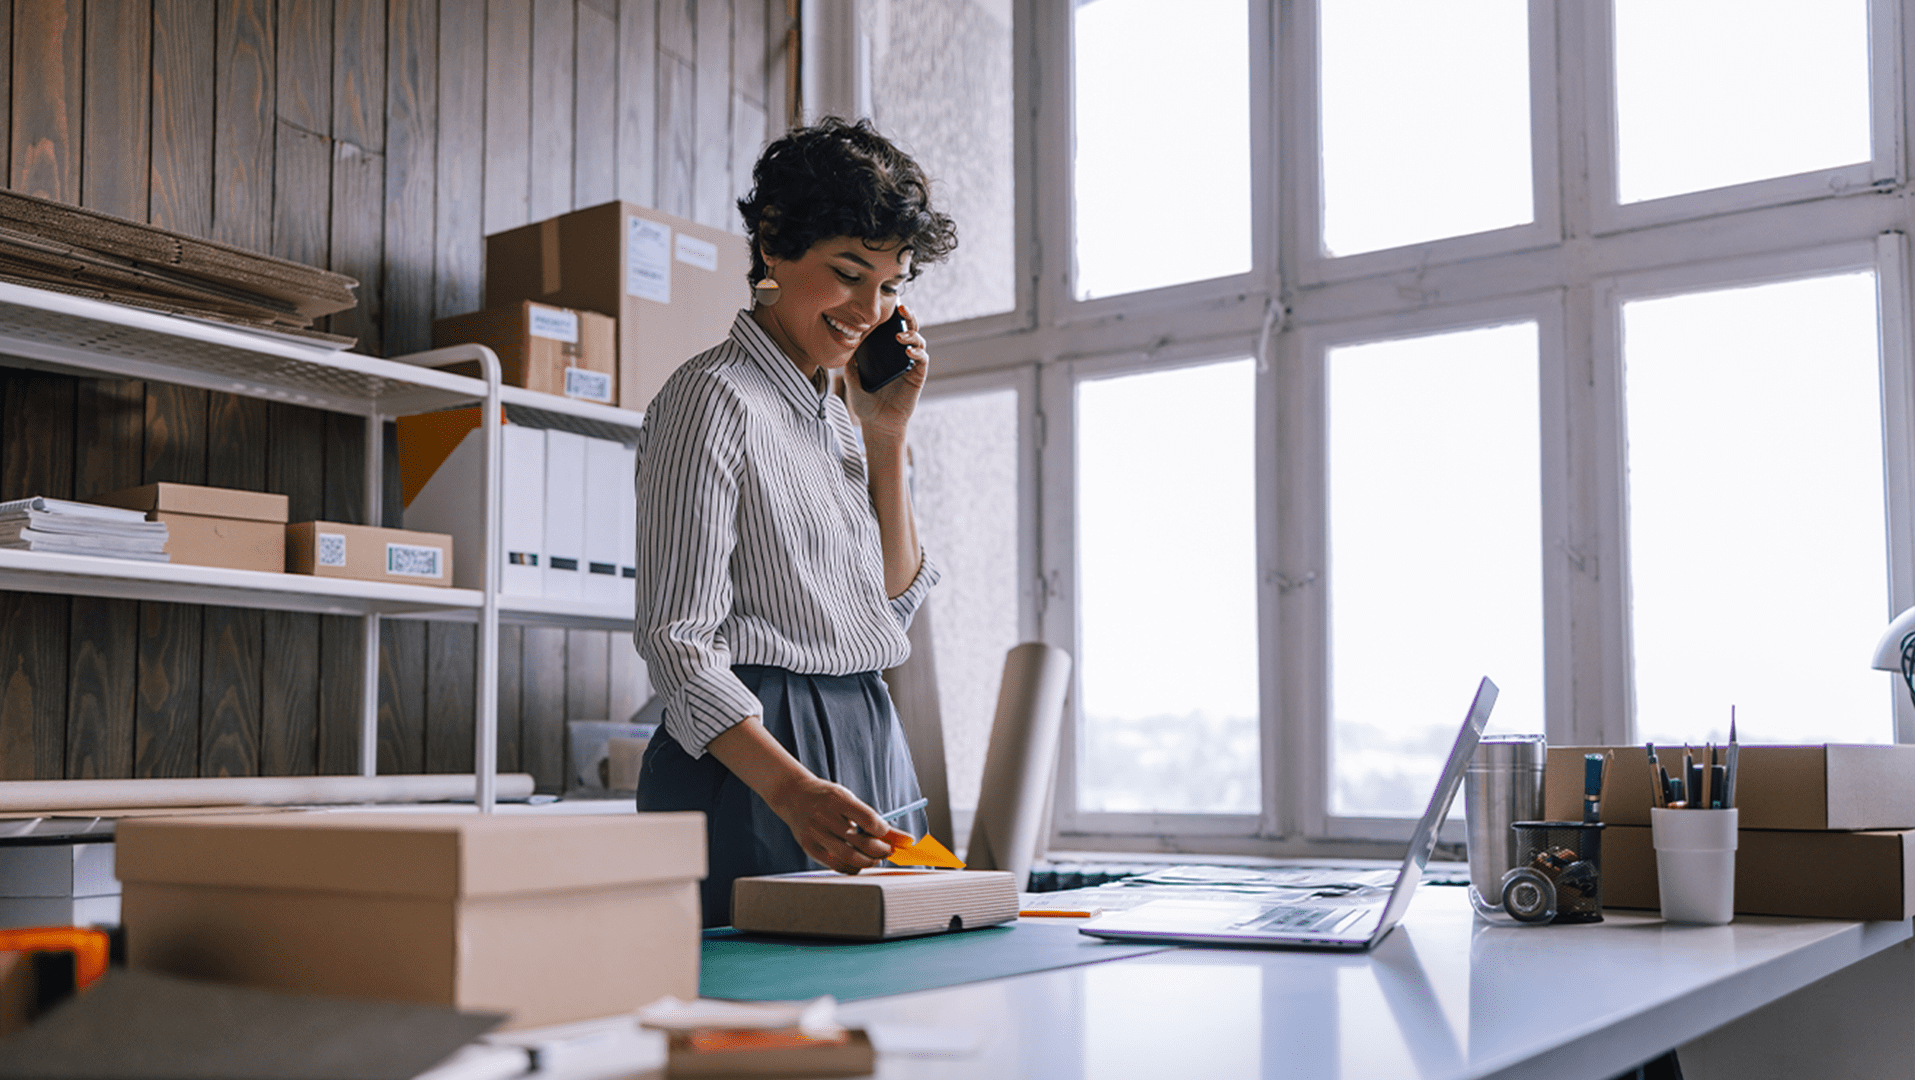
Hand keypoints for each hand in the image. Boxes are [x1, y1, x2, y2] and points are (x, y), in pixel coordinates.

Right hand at [767, 775, 914, 873]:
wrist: (792, 796)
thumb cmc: (826, 798)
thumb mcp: (847, 798)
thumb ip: (870, 817)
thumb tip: (899, 836)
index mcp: (837, 799)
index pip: (868, 819)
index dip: (885, 832)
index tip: (893, 837)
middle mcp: (824, 816)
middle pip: (861, 842)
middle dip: (881, 851)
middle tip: (888, 851)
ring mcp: (815, 833)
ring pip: (849, 857)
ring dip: (869, 861)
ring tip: (876, 858)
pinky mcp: (810, 847)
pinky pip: (836, 865)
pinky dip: (852, 868)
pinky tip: (858, 862)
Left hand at [845, 302, 928, 444]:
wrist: (877, 423)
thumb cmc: (865, 402)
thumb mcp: (851, 378)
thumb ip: (850, 361)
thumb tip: (845, 342)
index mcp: (884, 352)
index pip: (891, 328)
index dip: (892, 315)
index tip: (887, 304)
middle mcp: (899, 355)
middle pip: (908, 328)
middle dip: (908, 316)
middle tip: (901, 308)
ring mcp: (909, 364)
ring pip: (918, 340)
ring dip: (912, 334)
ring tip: (900, 336)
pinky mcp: (917, 376)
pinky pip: (922, 359)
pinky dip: (918, 352)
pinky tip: (908, 351)